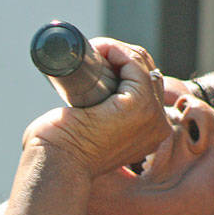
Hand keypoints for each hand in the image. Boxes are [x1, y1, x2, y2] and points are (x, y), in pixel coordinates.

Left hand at [22, 38, 172, 178]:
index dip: (123, 69)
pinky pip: (135, 64)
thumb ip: (102, 124)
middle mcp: (158, 126)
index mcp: (150, 133)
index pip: (147, 88)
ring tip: (92, 52)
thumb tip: (93, 102)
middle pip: (148, 74)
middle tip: (90, 56)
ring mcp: (152, 116)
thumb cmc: (64, 152)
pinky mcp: (138, 106)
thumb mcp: (94, 135)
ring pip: (142, 66)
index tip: (94, 63)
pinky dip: (117, 50)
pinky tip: (98, 49)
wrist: (55, 165)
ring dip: (117, 51)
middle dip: (121, 57)